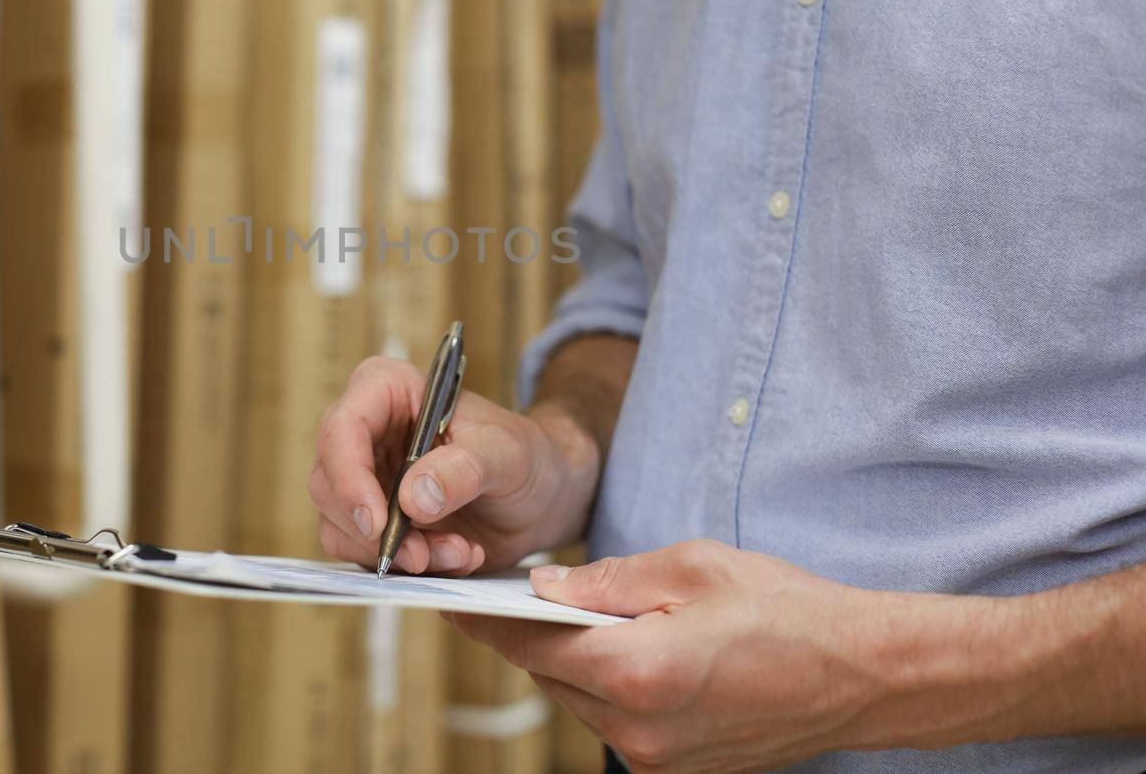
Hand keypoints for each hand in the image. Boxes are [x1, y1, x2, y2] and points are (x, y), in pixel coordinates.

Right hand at [309, 356, 600, 575]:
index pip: (343, 427)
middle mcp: (365, 433)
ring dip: (397, 553)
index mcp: (387, 390)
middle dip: (375, 530)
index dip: (349, 477)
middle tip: (425, 554)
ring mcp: (364, 479)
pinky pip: (364, 554)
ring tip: (459, 552)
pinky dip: (406, 566)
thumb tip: (412, 498)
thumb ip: (464, 470)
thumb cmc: (524, 456)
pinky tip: (454, 556)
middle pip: (329, 484)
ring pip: (340, 526)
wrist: (541, 495)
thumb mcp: (507, 455)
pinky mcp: (373, 521)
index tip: (379, 522)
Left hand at [448, 540, 1017, 772]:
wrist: (866, 675)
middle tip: (516, 593)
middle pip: (551, 676)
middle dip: (532, 634)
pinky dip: (607, 685)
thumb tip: (545, 587)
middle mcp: (639, 727)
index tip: (454, 602)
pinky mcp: (678, 769)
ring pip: (581, 700)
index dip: (490, 620)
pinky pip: (616, 721)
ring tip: (579, 615)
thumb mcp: (692, 567)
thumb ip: (607, 579)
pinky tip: (625, 648)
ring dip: (572, 660)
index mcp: (638, 670)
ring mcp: (658, 759)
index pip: (533, 644)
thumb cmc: (787, 609)